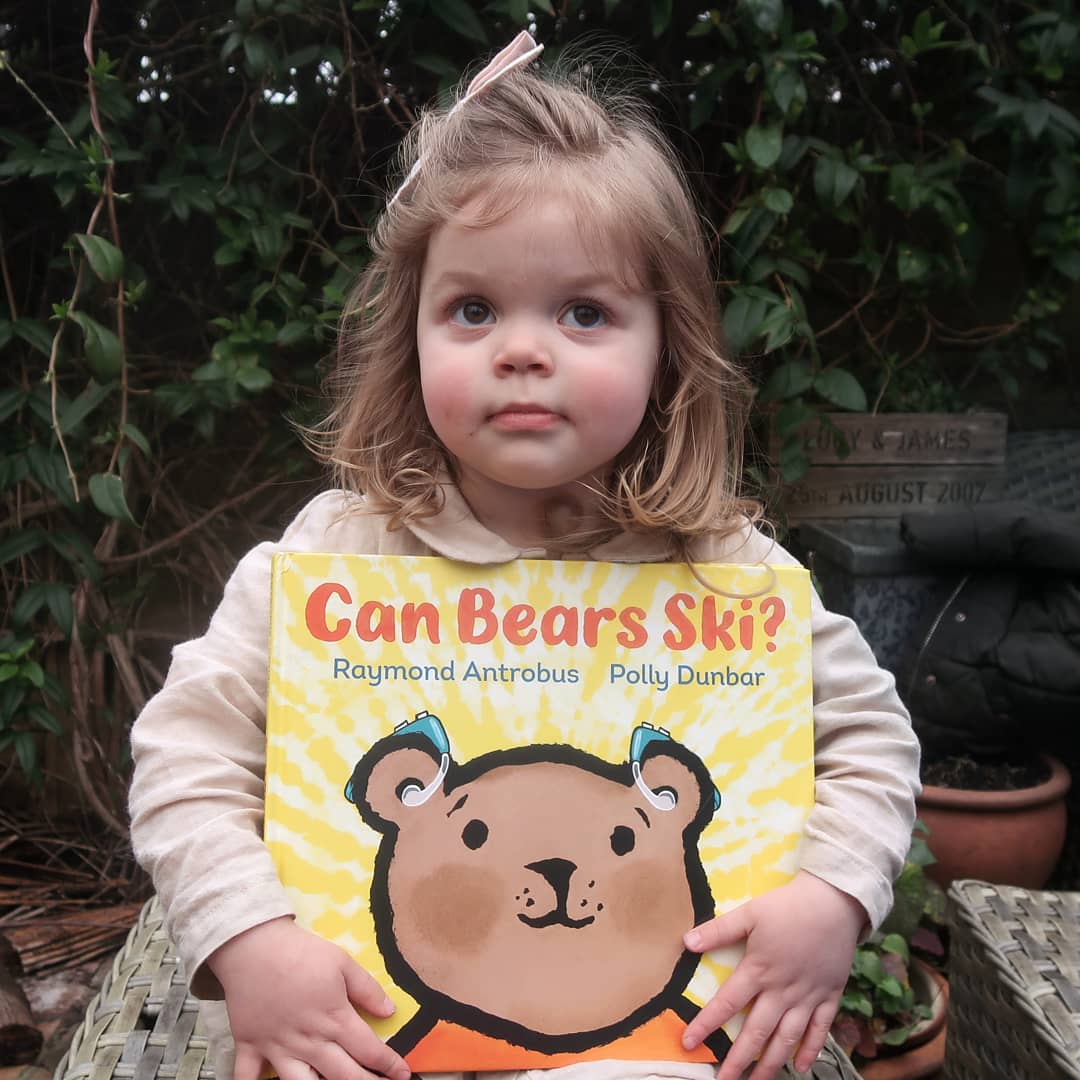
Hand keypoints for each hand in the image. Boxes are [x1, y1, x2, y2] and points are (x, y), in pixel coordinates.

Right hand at [208, 917, 410, 1079]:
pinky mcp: (249, 1046)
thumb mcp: (342, 962)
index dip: (388, 1065)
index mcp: (334, 1018)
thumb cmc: (302, 952)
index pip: (369, 1050)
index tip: (402, 1074)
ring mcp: (278, 1048)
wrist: (254, 945)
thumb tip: (390, 1011)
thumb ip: (367, 989)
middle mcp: (309, 1041)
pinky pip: (247, 1078)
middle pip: (343, 1075)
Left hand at [681, 871, 865, 1079]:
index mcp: (758, 971)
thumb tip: (686, 942)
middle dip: (739, 1061)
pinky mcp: (829, 995)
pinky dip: (811, 1049)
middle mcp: (781, 991)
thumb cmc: (787, 906)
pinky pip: (820, 1029)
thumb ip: (719, 930)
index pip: (726, 1004)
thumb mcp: (749, 913)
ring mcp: (807, 996)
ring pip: (786, 1039)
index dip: (706, 1025)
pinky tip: (801, 1067)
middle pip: (756, 1033)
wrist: (834, 902)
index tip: (688, 1044)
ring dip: (771, 1064)